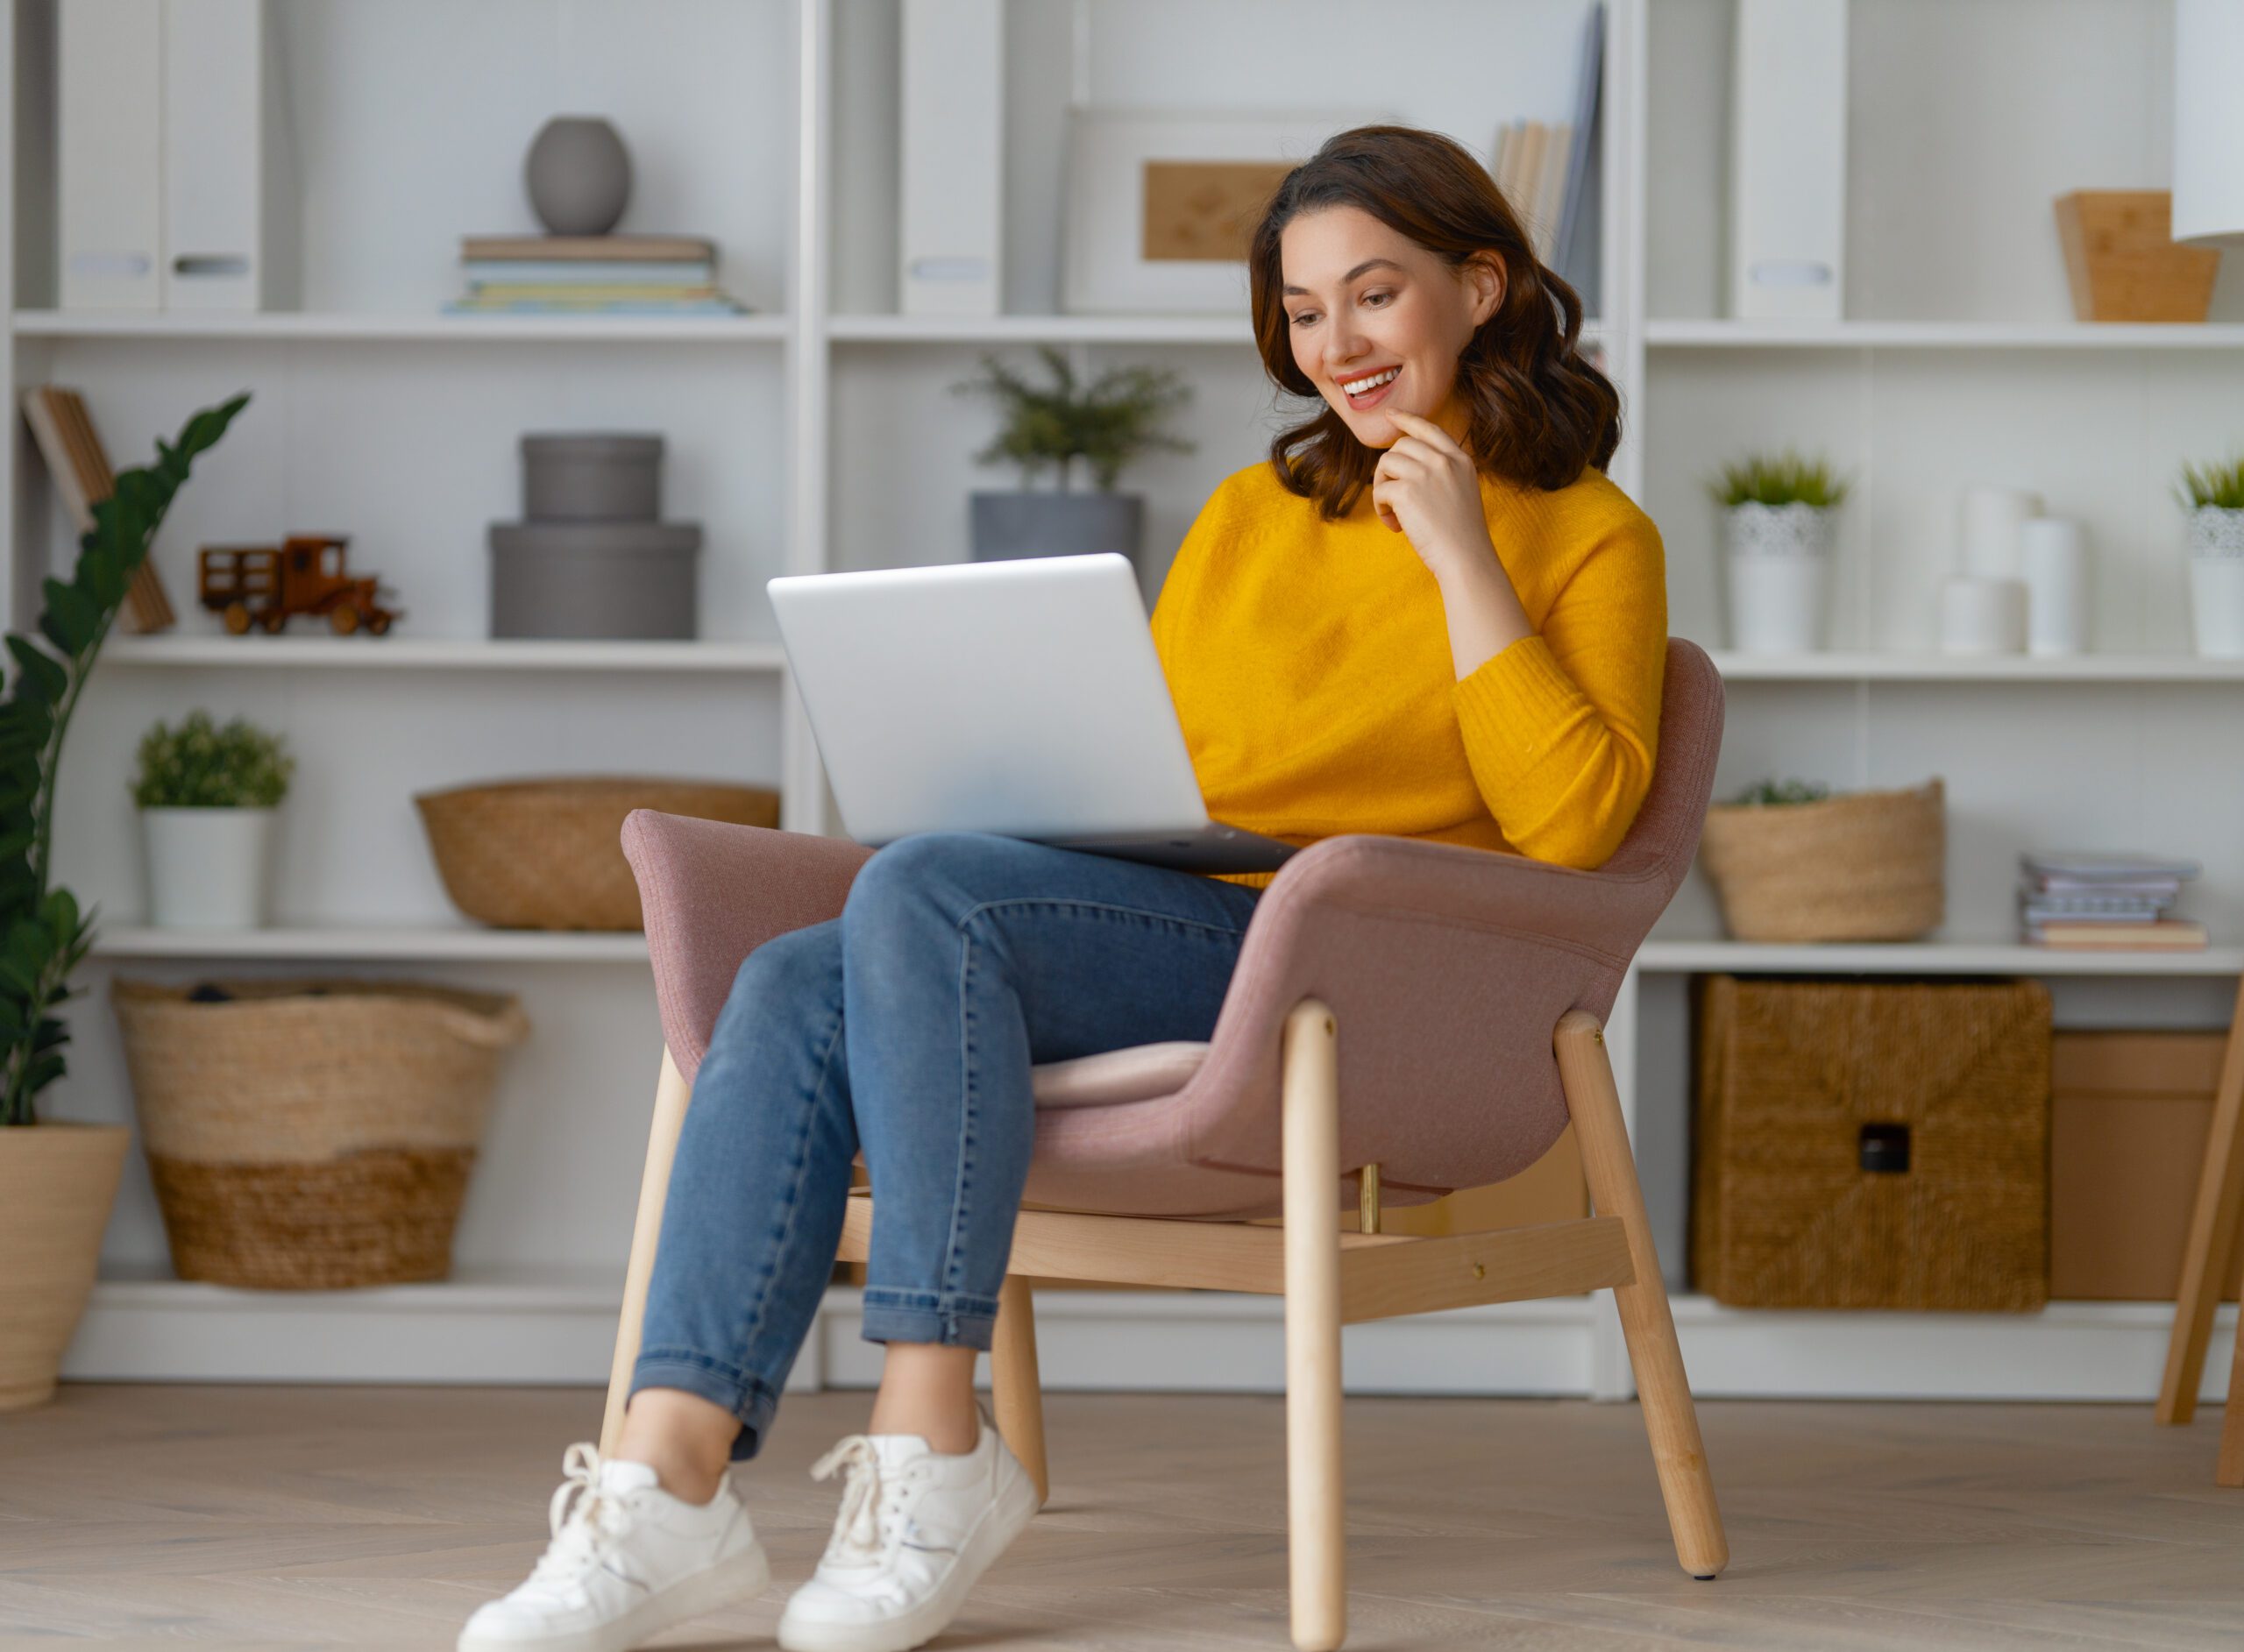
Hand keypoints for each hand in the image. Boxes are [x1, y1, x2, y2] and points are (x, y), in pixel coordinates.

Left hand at [1369, 411, 1492, 574]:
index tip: (1390, 415)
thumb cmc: (1462, 534)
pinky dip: (1381, 509)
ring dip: (1382, 488)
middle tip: (1393, 497)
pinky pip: (1379, 491)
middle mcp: (1443, 460)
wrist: (1466, 558)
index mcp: (1460, 459)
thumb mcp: (1462, 491)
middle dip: (1389, 469)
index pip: (1428, 428)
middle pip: (1400, 446)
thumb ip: (1442, 472)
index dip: (1406, 419)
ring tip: (1393, 513)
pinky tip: (1395, 526)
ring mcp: (1425, 473)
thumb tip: (1404, 463)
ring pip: (1386, 464)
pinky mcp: (1407, 491)